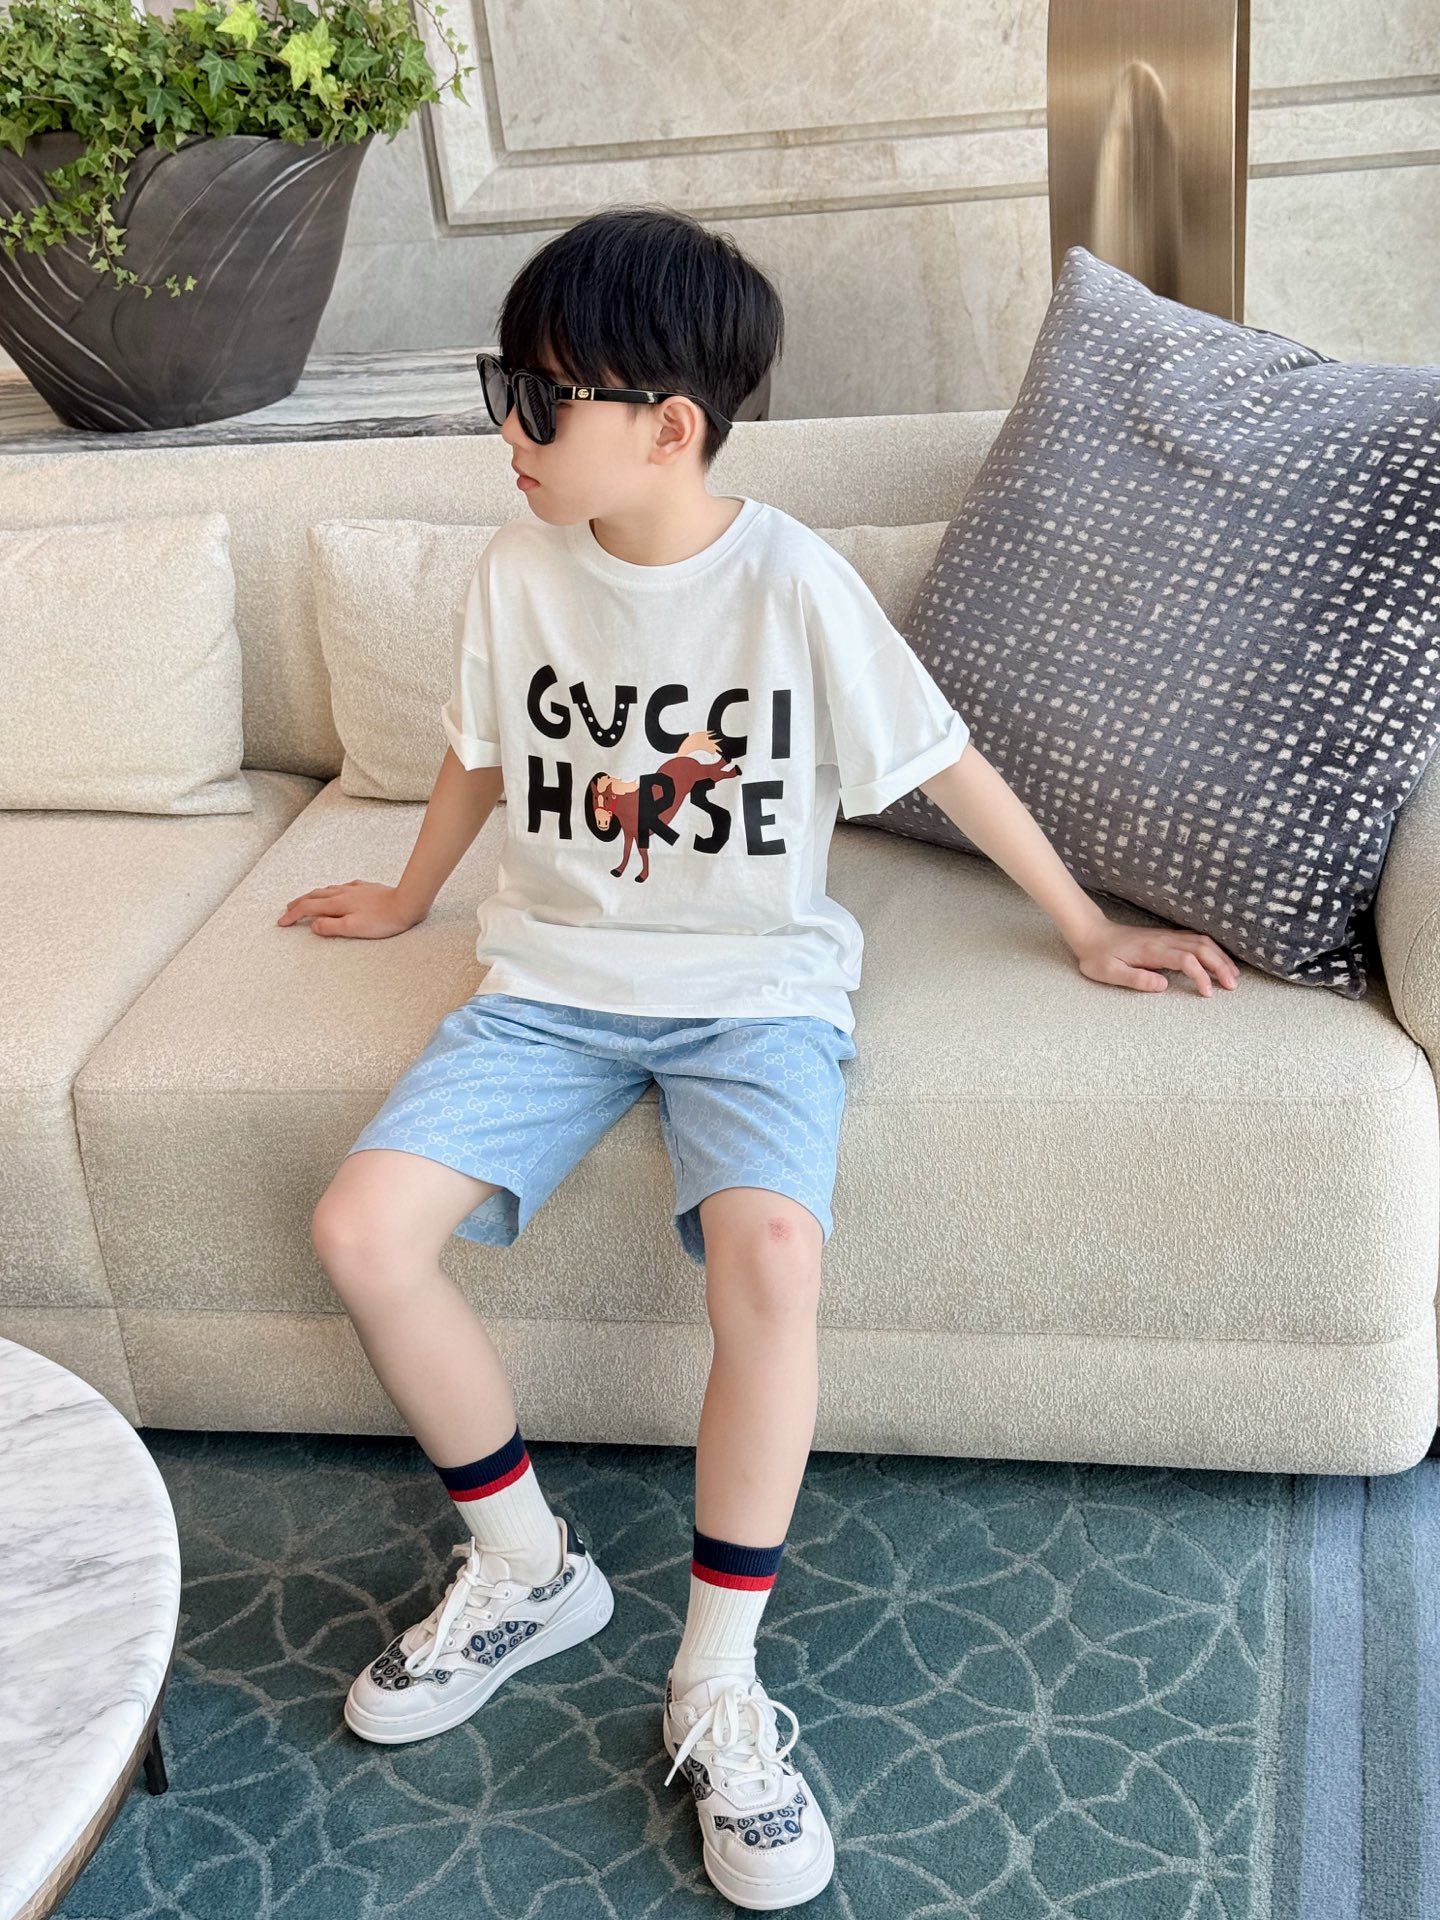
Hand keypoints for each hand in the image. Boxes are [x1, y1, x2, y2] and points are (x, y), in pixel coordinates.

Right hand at [276, 880, 422, 938]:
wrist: (407, 903)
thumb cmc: (383, 920)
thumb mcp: (353, 928)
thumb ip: (331, 927)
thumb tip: (313, 925)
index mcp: (337, 904)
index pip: (308, 908)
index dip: (292, 915)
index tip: (282, 922)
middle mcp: (343, 893)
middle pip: (313, 896)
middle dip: (297, 903)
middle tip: (287, 909)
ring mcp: (355, 889)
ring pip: (327, 890)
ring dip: (312, 895)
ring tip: (306, 900)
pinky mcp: (366, 888)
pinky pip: (342, 887)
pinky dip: (331, 890)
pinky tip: (336, 892)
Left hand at [1071, 917, 1239, 994]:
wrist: (1091, 934)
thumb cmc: (1098, 956)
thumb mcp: (1109, 973)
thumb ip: (1136, 979)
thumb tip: (1163, 985)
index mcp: (1152, 950)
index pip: (1186, 959)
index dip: (1200, 975)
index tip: (1207, 993)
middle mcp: (1163, 940)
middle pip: (1201, 948)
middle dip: (1220, 966)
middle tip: (1232, 986)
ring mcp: (1166, 936)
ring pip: (1201, 942)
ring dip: (1219, 957)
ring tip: (1232, 975)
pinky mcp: (1166, 936)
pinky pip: (1195, 939)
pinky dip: (1212, 949)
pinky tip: (1219, 959)